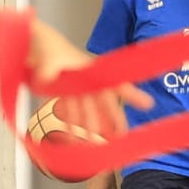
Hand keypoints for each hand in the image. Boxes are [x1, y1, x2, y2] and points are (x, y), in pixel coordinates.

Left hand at [28, 20, 152, 138]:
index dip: (133, 95)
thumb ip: (51, 72)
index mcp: (94, 71)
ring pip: (88, 111)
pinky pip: (71, 110)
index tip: (147, 104)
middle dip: (114, 120)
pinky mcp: (66, 92)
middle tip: (122, 135)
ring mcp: (78, 88)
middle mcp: (89, 81)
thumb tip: (50, 80)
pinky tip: (73, 135)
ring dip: (91, 126)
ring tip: (95, 142)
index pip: (117, 85)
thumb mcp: (54, 61)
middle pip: (105, 104)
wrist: (40, 46)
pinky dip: (72, 122)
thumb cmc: (54, 50)